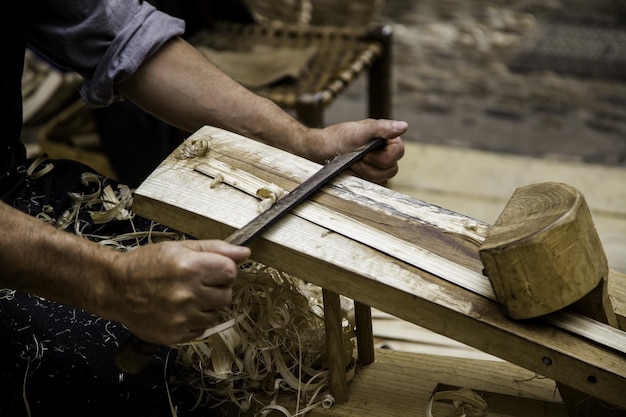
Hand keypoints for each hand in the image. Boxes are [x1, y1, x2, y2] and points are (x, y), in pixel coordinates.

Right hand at [106, 240, 249, 344]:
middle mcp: (187, 294)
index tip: (212, 269)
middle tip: (196, 283)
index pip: (231, 272)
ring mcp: (181, 317)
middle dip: (216, 288)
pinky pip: (201, 329)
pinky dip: (194, 321)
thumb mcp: (180, 248)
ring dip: (206, 306)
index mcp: (190, 267)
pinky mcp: (175, 335)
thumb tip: (245, 252)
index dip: (224, 269)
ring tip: (185, 297)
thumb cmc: (147, 264)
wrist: (115, 289)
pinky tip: (178, 310)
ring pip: (215, 314)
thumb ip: (216, 249)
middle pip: (227, 295)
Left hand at [302, 119, 406, 183]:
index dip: (381, 157)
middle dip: (370, 167)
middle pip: (391, 169)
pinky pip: (374, 185)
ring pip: (383, 179)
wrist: (319, 151)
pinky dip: (360, 179)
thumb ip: (381, 128)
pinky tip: (350, 172)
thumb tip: (404, 126)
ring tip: (351, 165)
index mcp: (386, 138)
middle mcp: (385, 152)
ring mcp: (377, 166)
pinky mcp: (369, 176)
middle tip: (354, 160)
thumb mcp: (359, 131)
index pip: (398, 153)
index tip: (364, 153)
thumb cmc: (336, 138)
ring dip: (364, 173)